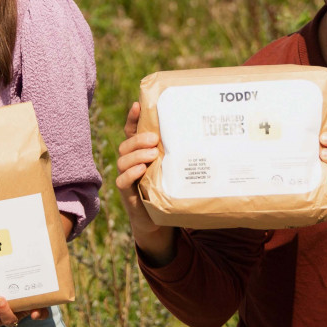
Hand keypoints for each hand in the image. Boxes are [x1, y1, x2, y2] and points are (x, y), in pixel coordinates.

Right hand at [115, 102, 176, 265]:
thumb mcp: (174, 169)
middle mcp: (131, 162)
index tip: (138, 105)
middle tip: (154, 138)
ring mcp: (127, 177)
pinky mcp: (127, 193)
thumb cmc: (169, 190)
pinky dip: (130, 174)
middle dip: (139, 139)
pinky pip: (122, 181)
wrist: (160, 220)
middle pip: (127, 144)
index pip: (132, 131)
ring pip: (123, 160)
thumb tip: (204, 135)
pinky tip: (141, 170)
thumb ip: (180, 154)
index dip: (132, 118)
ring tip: (152, 153)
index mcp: (141, 152)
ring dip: (136, 155)